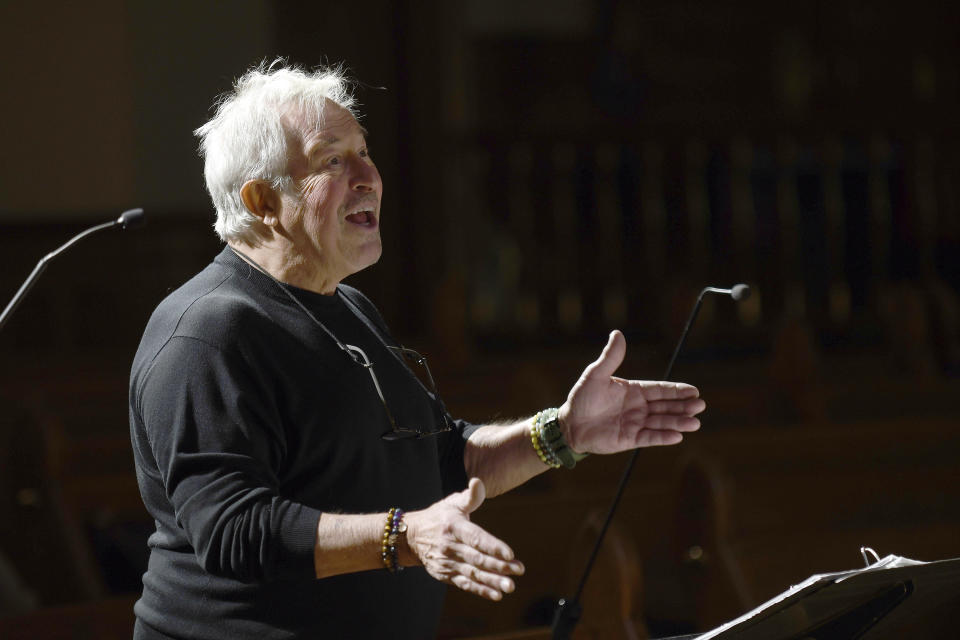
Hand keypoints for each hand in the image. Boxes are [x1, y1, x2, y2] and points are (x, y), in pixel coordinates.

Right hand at [404, 478, 524, 600]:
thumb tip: (478, 482)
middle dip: (498, 566)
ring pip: (473, 574)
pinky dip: (480, 590)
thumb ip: (470, 496)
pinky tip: (496, 595)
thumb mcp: (452, 503)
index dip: (493, 546)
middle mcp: (450, 546)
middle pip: (477, 558)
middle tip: (519, 570)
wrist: (411, 537)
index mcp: (453, 526)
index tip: (510, 554)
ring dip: (493, 581)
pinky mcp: (446, 575)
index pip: (475, 538)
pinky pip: (465, 584)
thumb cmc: (439, 516)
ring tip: (510, 586)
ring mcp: (447, 562)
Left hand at [559, 330, 704, 453]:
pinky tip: (677, 436)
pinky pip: (649, 438)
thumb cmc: (582, 398)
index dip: (677, 390)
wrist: (569, 424)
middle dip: (683, 406)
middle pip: (666, 406)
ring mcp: (636, 424)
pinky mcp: (630, 439)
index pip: (660, 390)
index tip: (694, 390)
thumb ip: (610, 358)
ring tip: (695, 423)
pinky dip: (663, 437)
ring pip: (661, 422)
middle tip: (700, 405)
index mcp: (634, 391)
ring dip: (678, 422)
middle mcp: (638, 407)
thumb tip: (618, 333)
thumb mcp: (595, 375)